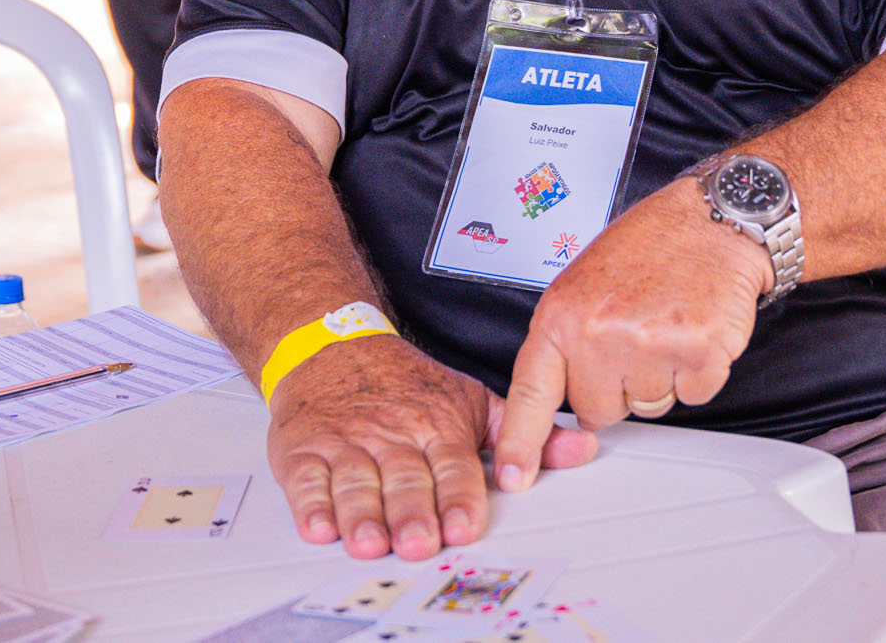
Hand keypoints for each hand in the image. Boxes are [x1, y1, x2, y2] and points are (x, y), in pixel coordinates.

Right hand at [267, 333, 596, 560]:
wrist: (334, 342)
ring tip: (372, 541)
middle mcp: (393, 436)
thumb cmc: (406, 383)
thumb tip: (580, 448)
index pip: (452, 464)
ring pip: (356, 484)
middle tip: (419, 542)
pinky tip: (320, 525)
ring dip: (363, 516)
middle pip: (405, 480)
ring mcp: (348, 444)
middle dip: (412, 513)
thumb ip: (522, 430)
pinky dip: (311, 504)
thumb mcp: (471, 398)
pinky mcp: (305, 452)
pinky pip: (306, 480)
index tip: (464, 525)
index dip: (458, 497)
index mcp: (436, 425)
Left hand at [493, 180, 771, 492]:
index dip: (519, 440)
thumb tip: (563, 400)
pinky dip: (699, 372)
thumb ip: (568, 337)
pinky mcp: (694, 352)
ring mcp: (646, 344)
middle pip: (599, 411)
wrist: (714, 219)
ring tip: (667, 324)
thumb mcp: (585, 280)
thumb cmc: (653, 245)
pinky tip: (694, 328)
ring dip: (662, 376)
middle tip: (637, 337)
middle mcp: (598, 331)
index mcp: (562, 312)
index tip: (512, 475)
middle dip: (619, 386)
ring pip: (648, 406)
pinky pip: (692, 395)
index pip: (531, 389)